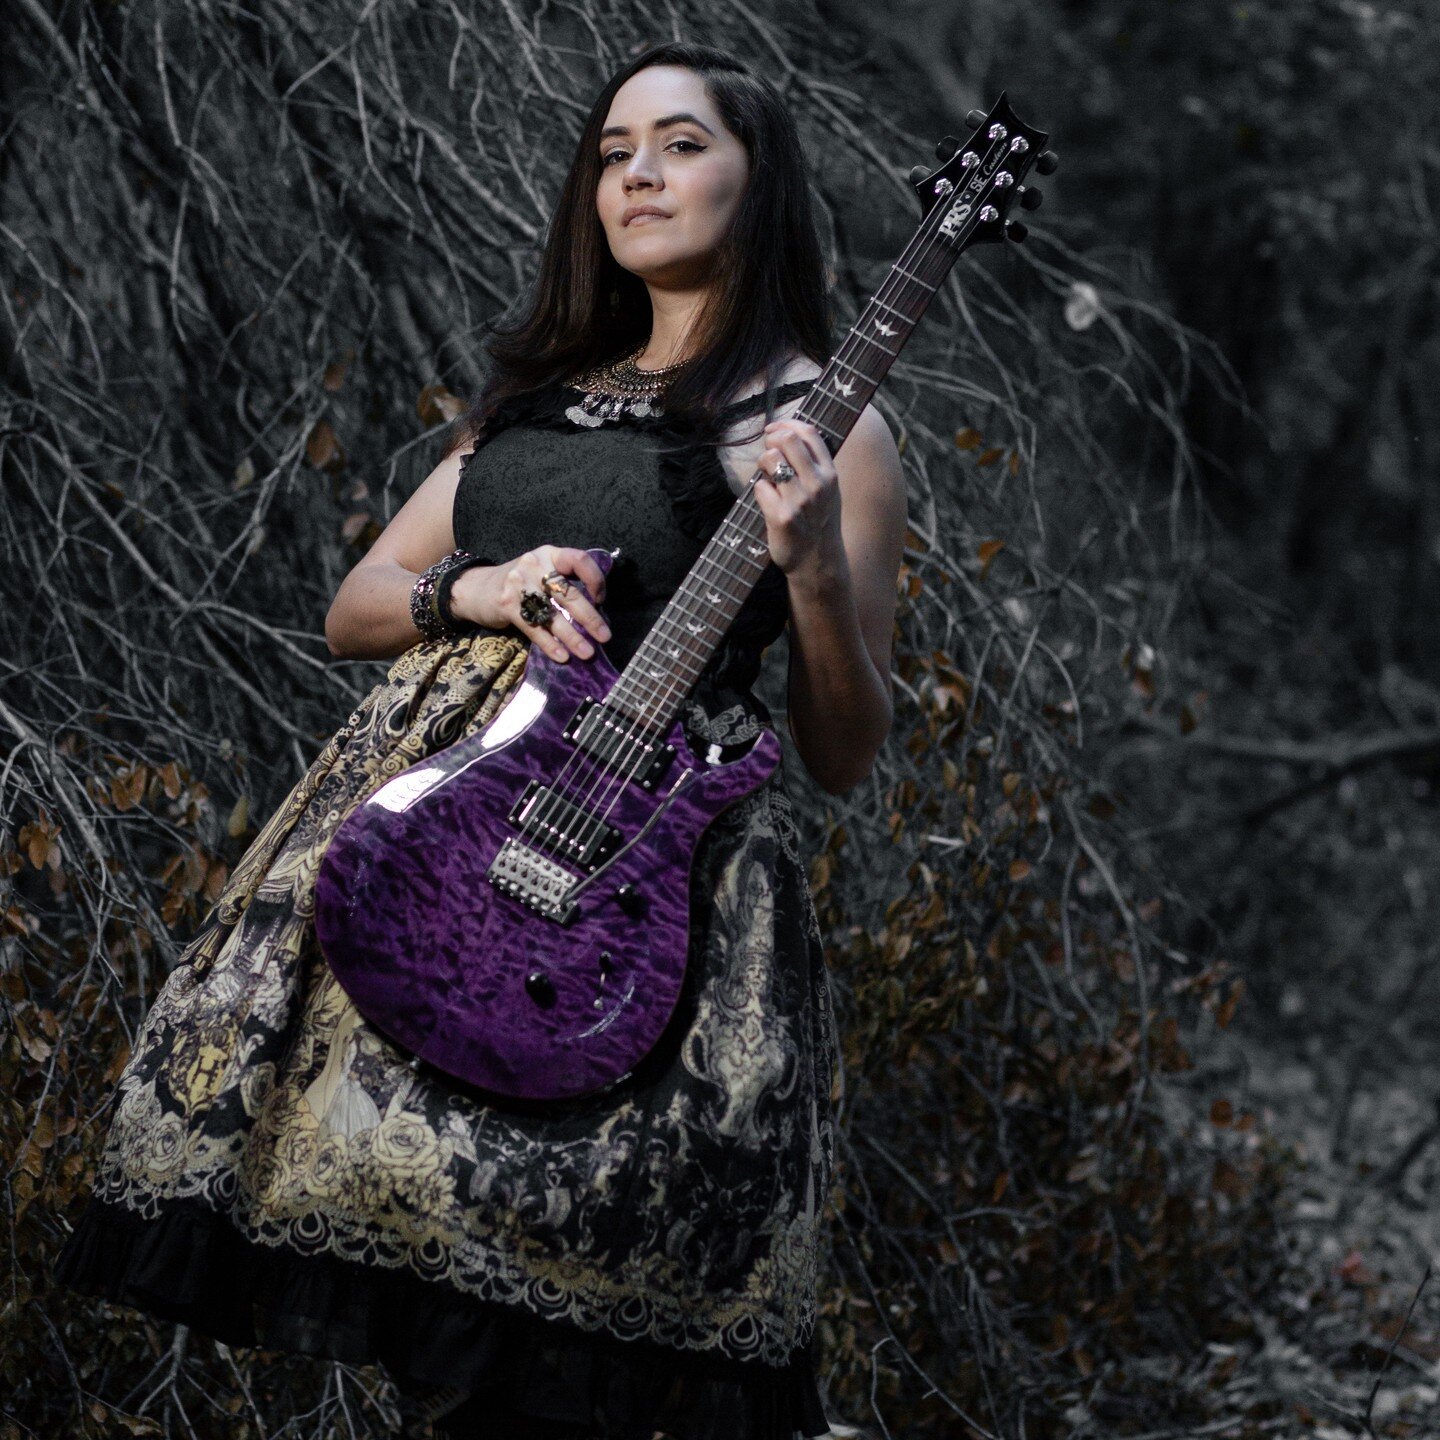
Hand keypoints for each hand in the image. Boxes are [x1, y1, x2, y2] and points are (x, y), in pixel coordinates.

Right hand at [448, 545, 609, 662]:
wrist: (475, 588)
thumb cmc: (518, 583)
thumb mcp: (540, 570)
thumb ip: (563, 581)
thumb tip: (597, 609)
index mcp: (549, 554)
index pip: (579, 560)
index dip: (595, 579)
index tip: (601, 599)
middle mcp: (535, 565)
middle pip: (569, 594)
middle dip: (590, 618)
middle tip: (605, 636)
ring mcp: (519, 584)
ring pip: (553, 615)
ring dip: (573, 637)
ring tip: (588, 653)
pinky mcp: (507, 605)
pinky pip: (535, 628)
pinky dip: (550, 645)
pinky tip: (562, 656)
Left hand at [752, 419, 844, 579]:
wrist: (817, 563)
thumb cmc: (818, 523)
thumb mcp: (828, 491)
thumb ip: (814, 465)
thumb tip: (787, 434)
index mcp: (830, 474)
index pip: (809, 433)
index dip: (786, 424)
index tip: (773, 428)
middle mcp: (817, 484)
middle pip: (787, 440)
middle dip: (771, 441)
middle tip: (767, 454)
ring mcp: (799, 501)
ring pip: (771, 460)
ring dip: (762, 464)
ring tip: (767, 477)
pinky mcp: (781, 516)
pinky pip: (760, 488)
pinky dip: (759, 491)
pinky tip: (768, 502)